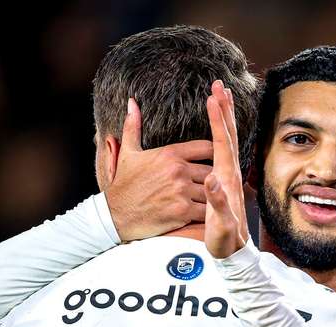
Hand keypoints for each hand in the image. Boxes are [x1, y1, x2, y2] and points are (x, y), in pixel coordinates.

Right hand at [105, 98, 212, 240]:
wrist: (116, 215)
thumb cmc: (124, 184)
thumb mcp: (127, 153)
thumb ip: (134, 127)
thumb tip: (132, 102)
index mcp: (170, 154)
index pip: (207, 147)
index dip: (215, 152)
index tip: (216, 159)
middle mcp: (178, 170)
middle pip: (213, 169)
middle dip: (216, 177)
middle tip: (219, 183)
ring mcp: (182, 191)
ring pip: (212, 190)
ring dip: (214, 195)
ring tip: (217, 199)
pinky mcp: (183, 211)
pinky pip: (207, 210)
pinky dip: (210, 212)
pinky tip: (211, 214)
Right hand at [204, 80, 249, 257]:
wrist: (235, 254)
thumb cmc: (225, 242)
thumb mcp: (221, 225)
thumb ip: (217, 203)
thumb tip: (213, 180)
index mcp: (226, 179)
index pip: (222, 143)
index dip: (218, 120)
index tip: (213, 97)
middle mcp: (230, 174)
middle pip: (228, 135)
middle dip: (224, 109)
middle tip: (220, 84)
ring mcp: (229, 177)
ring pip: (228, 140)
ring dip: (224, 117)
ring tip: (220, 97)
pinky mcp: (227, 182)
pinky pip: (224, 152)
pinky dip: (222, 135)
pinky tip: (220, 127)